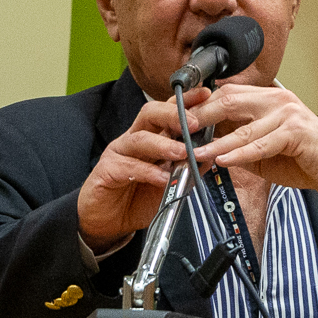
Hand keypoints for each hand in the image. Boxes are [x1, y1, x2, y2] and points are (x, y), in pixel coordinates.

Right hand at [75, 94, 204, 251]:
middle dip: (173, 114)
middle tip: (194, 123)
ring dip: (163, 145)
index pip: (167, 111)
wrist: (107, 222)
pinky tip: (163, 179)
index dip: (185, 101)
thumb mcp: (169, 183)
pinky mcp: (107, 171)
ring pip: (140, 138)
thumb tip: (210, 155)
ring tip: (182, 152)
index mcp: (150, 137)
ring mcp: (119, 153)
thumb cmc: (136, 199)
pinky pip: (128, 166)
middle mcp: (133, 139)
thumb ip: (187, 168)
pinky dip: (148, 172)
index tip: (205, 94)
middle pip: (150, 114)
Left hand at [142, 81, 317, 198]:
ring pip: (243, 126)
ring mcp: (288, 114)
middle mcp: (278, 100)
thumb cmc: (305, 157)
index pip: (227, 93)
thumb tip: (205, 147)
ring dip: (214, 142)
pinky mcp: (296, 133)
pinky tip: (223, 160)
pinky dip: (239, 153)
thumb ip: (239, 142)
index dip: (201, 105)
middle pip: (229, 101)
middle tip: (179, 131)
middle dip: (200, 117)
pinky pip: (261, 144)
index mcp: (269, 98)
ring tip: (194, 153)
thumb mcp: (265, 148)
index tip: (179, 120)